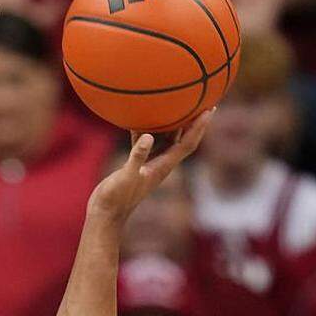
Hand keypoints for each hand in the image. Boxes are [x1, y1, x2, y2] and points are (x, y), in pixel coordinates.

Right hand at [87, 111, 213, 221]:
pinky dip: (147, 130)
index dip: (199, 127)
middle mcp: (160, 164)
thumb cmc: (115, 198)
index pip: (187, 143)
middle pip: (183, 139)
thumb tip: (147, 136)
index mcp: (163, 166)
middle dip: (194, 122)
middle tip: (203, 102)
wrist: (105, 213)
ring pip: (166, 140)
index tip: (210, 109)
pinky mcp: (137, 165)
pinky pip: (146, 143)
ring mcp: (149, 165)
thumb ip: (136, 156)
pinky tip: (141, 118)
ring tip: (177, 105)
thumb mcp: (126, 176)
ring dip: (172, 124)